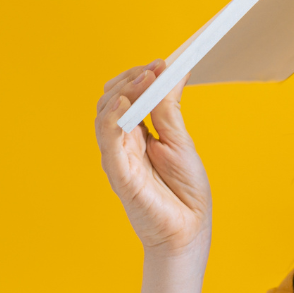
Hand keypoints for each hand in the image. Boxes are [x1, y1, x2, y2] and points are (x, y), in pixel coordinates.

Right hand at [95, 62, 211, 257]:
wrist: (188, 230)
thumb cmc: (184, 190)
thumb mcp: (180, 140)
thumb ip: (169, 108)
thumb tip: (172, 72)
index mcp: (138, 133)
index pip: (127, 95)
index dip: (139, 76)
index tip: (161, 62)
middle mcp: (123, 142)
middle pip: (111, 101)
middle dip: (129, 79)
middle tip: (153, 67)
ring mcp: (118, 157)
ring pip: (105, 116)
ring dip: (122, 92)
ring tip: (143, 78)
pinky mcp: (118, 173)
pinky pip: (107, 142)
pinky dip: (112, 120)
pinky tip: (124, 104)